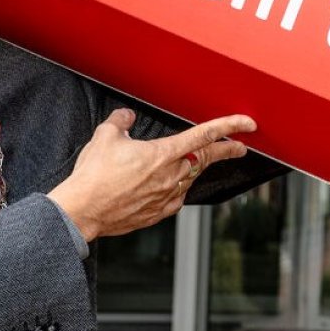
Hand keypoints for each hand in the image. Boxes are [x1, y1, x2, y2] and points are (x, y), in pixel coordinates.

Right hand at [48, 109, 253, 241]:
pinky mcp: (156, 213)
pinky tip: (174, 187)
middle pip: (205, 160)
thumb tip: (126, 117)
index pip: (205, 135)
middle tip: (238, 148)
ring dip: (197, 169)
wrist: (83, 210)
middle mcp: (170, 176)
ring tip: (197, 163)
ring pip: (191, 179)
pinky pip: (176, 198)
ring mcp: (165, 197)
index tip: (246, 124)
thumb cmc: (93, 176)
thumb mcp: (105, 136)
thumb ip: (121, 122)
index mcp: (163, 154)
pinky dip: (179, 189)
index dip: (229, 127)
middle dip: (225, 151)